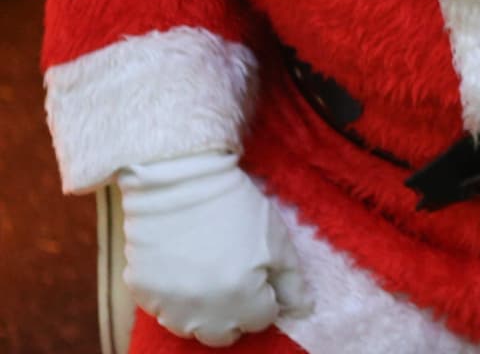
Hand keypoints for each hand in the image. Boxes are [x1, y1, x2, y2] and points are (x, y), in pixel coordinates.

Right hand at [117, 152, 312, 346]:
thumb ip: (292, 284)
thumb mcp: (278, 241)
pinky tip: (182, 272)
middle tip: (237, 284)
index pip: (260, 321)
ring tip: (208, 280)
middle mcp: (201, 310)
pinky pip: (161, 310)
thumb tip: (302, 312)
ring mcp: (167, 303)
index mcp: (240, 298)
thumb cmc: (236, 207)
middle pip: (223, 335)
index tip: (261, 277)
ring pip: (190, 329)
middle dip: (236, 315)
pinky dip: (174, 300)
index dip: (265, 299)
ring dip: (203, 314)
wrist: (180, 180)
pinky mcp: (140, 291)